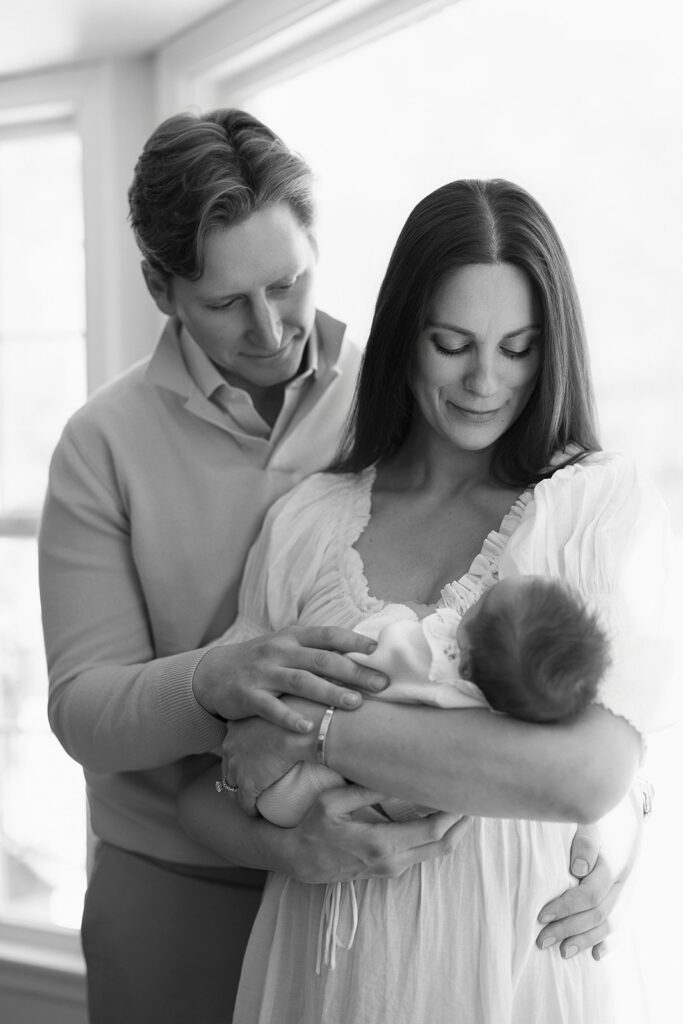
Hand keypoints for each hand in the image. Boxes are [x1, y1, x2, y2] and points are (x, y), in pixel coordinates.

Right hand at [193, 626, 387, 733]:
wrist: (214, 673)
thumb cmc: (262, 661)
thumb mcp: (286, 647)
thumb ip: (316, 649)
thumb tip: (359, 656)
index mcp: (293, 637)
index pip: (328, 634)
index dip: (354, 641)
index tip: (378, 651)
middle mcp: (280, 651)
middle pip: (322, 660)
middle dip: (354, 672)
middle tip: (381, 684)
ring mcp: (263, 673)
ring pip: (301, 682)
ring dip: (330, 692)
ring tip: (355, 704)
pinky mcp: (248, 695)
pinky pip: (271, 708)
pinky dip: (289, 717)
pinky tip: (307, 727)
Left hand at [222, 714, 305, 815]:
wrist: (298, 733)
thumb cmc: (294, 720)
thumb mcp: (278, 712)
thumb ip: (276, 715)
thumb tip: (293, 721)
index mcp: (235, 727)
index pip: (231, 745)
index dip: (238, 755)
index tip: (248, 761)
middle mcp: (229, 747)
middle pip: (228, 767)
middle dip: (235, 777)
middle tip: (247, 784)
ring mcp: (236, 767)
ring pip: (232, 787)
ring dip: (240, 795)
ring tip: (252, 800)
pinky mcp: (247, 785)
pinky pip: (245, 803)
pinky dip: (251, 809)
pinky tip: (258, 812)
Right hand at [273, 784, 472, 883]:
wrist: (299, 861)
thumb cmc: (313, 827)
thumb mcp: (332, 801)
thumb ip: (366, 790)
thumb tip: (397, 775)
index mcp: (381, 844)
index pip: (433, 829)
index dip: (455, 812)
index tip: (465, 790)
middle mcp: (393, 862)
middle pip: (444, 845)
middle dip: (464, 822)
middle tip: (475, 795)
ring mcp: (393, 869)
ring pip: (438, 852)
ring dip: (455, 830)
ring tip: (463, 803)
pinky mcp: (391, 870)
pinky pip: (425, 854)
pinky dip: (439, 836)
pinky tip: (442, 817)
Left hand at [536, 809, 641, 959]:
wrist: (623, 807)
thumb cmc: (595, 813)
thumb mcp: (589, 818)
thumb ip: (584, 841)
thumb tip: (577, 869)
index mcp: (611, 862)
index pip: (590, 894)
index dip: (565, 907)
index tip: (540, 915)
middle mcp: (622, 879)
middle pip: (599, 913)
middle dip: (570, 929)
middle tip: (542, 940)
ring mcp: (627, 888)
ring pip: (611, 923)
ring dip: (586, 940)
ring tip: (563, 952)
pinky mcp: (626, 893)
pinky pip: (622, 922)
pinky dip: (610, 940)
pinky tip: (597, 954)